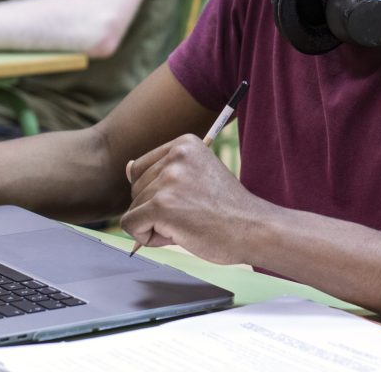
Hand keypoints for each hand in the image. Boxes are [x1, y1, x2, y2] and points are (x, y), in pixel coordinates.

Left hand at [121, 134, 270, 264]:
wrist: (253, 229)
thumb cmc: (226, 208)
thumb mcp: (196, 175)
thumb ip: (162, 171)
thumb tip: (127, 168)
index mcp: (184, 143)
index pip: (141, 168)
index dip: (158, 192)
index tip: (189, 199)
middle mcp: (176, 155)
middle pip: (135, 189)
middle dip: (156, 209)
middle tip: (192, 213)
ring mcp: (168, 179)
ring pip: (133, 209)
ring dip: (155, 224)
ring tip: (188, 222)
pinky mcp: (162, 205)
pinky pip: (131, 225)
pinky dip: (148, 237)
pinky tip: (179, 233)